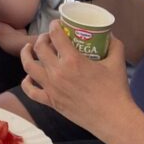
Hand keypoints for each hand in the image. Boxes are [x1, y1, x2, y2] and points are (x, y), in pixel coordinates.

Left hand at [19, 20, 132, 135]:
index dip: (54, 25)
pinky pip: (30, 91)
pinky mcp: (51, 102)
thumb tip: (109, 34)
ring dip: (26, 54)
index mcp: (73, 60)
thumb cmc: (116, 91)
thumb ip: (114, 45)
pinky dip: (26, 82)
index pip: (56, 35)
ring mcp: (52, 87)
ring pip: (28, 66)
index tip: (56, 24)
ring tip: (28, 49)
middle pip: (39, 47)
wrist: (113, 120)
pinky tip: (29, 77)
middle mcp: (58, 72)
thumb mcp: (117, 63)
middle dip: (42, 38)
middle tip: (48, 38)